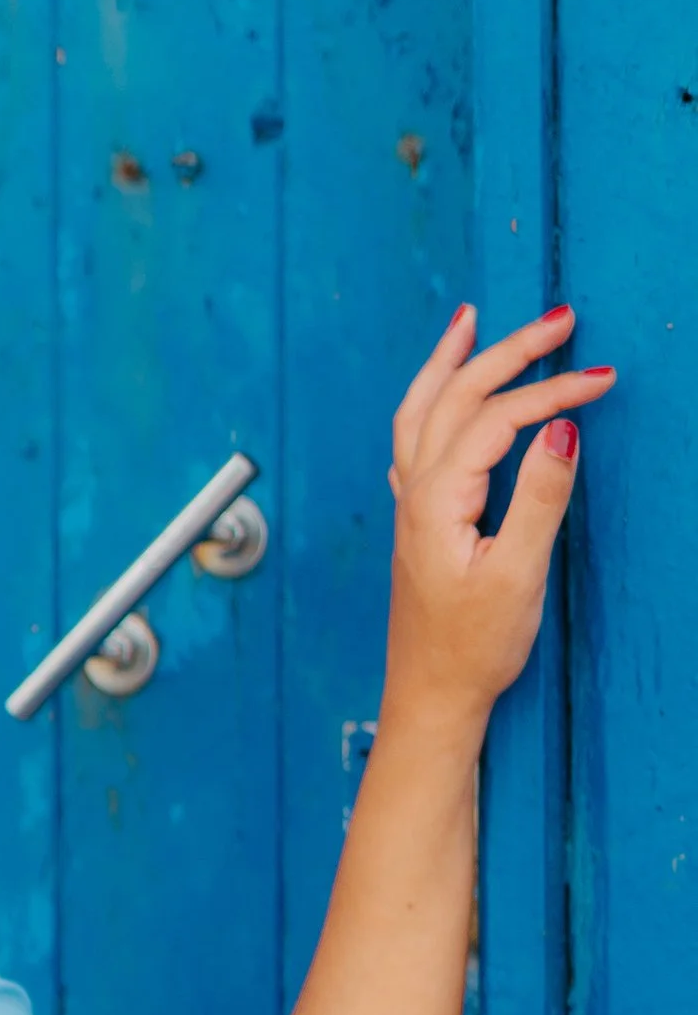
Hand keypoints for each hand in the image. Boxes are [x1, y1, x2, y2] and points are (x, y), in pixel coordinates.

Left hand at [383, 301, 613, 724]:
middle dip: (507, 351)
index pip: (497, 419)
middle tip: (560, 318)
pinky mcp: (417, 522)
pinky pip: (413, 441)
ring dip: (449, 362)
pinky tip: (440, 395)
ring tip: (472, 320)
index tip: (605, 379)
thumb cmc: (474, 647)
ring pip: (421, 412)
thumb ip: (542, 498)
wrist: (431, 697)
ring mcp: (410, 507)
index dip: (553, 392)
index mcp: (438, 501)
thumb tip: (562, 429)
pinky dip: (430, 402)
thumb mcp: (519, 574)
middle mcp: (415, 495)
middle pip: (455, 397)